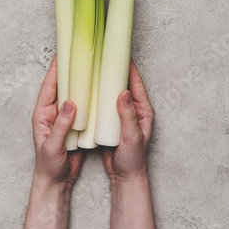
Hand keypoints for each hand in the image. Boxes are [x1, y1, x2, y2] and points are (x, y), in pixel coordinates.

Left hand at [32, 54, 82, 185]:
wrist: (56, 181)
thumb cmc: (49, 166)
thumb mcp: (52, 147)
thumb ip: (60, 126)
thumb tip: (70, 103)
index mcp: (42, 113)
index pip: (49, 86)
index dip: (55, 69)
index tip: (63, 53)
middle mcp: (53, 111)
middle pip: (62, 85)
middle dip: (70, 70)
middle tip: (81, 55)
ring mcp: (65, 117)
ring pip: (74, 94)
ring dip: (82, 82)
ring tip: (93, 68)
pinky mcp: (76, 124)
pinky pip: (84, 106)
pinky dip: (90, 97)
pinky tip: (100, 91)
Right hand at [102, 57, 154, 181]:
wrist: (125, 177)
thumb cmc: (133, 159)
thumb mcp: (132, 137)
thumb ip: (128, 116)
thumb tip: (122, 92)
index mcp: (143, 109)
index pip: (134, 82)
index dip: (127, 66)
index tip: (117, 52)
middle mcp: (132, 108)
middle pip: (122, 83)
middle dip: (113, 69)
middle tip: (101, 56)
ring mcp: (121, 114)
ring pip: (111, 92)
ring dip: (103, 81)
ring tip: (92, 68)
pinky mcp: (110, 121)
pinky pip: (103, 103)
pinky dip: (96, 95)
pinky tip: (86, 90)